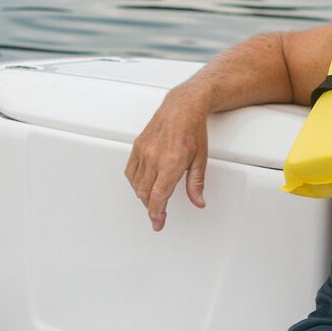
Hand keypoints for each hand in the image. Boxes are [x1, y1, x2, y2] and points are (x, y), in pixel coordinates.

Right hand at [125, 88, 208, 231]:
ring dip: (144, 196)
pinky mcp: (137, 146)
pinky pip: (130, 171)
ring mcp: (143, 151)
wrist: (182, 106)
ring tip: (153, 199)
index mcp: (171, 163)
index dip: (157, 214)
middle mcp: (154, 158)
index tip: (158, 223)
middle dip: (152, 208)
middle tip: (159, 214)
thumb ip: (196, 183)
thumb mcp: (201, 159)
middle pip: (146, 194)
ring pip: (136, 184)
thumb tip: (198, 201)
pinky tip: (143, 184)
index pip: (159, 196)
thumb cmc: (193, 129)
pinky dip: (135, 182)